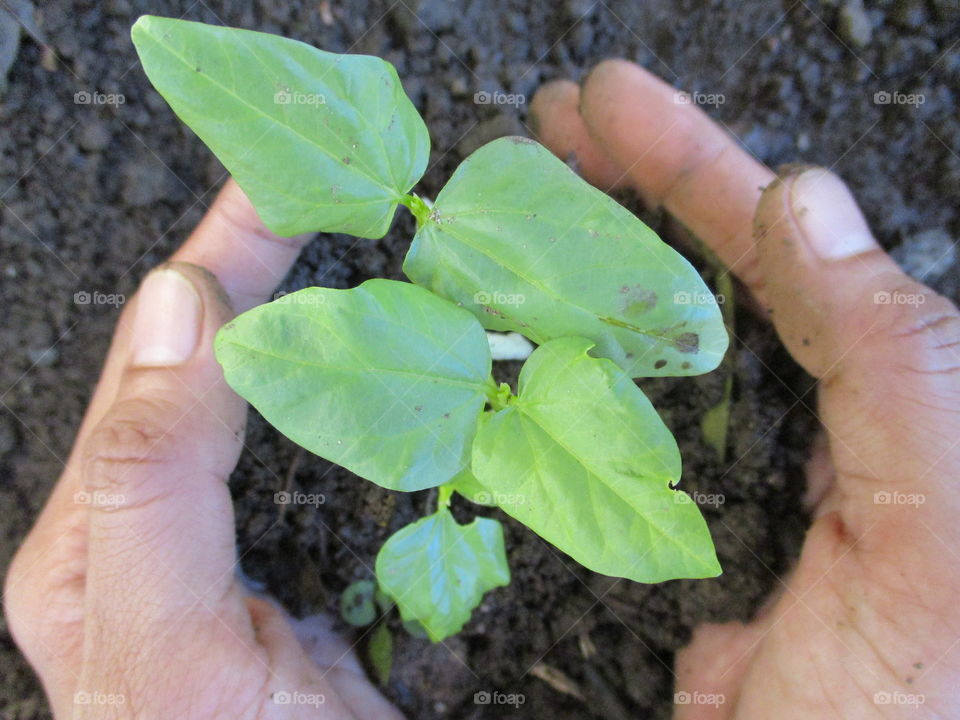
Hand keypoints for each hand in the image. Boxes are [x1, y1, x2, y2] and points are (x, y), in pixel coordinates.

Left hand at [4, 181, 403, 718]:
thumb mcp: (164, 637)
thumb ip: (151, 482)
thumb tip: (178, 308)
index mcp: (104, 522)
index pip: (165, 350)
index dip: (220, 256)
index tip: (281, 181)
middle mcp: (167, 514)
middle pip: (219, 355)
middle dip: (269, 264)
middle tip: (325, 187)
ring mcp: (246, 534)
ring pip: (283, 393)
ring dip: (324, 312)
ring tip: (363, 244)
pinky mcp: (311, 555)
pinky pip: (341, 448)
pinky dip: (376, 387)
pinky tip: (403, 353)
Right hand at [531, 61, 959, 717]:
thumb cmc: (922, 703)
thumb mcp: (943, 534)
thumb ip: (901, 370)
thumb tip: (804, 205)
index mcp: (887, 401)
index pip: (782, 253)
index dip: (695, 167)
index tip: (611, 102)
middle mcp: (808, 421)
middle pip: (706, 275)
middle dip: (629, 186)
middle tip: (550, 124)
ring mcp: (730, 479)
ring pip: (651, 345)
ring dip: (589, 271)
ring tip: (516, 206)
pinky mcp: (670, 538)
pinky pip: (609, 436)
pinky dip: (562, 379)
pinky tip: (517, 339)